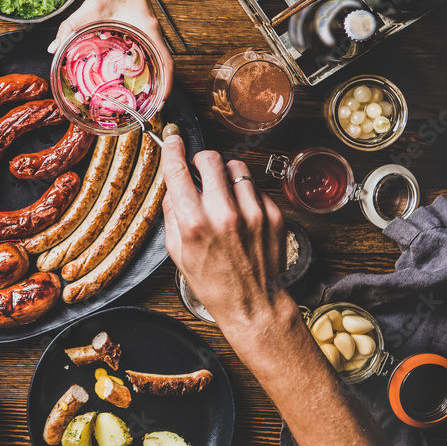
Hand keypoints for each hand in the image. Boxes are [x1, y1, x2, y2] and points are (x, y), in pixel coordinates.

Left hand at [49, 0, 174, 96]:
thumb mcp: (90, 9)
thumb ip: (70, 27)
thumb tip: (53, 48)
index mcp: (148, 30)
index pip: (167, 61)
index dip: (168, 83)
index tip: (162, 101)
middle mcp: (151, 34)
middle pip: (163, 66)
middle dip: (159, 88)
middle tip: (148, 107)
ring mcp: (147, 33)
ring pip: (156, 61)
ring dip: (153, 79)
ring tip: (140, 98)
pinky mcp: (139, 31)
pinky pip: (146, 53)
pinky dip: (142, 67)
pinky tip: (126, 76)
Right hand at [160, 135, 289, 332]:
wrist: (253, 305)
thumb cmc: (214, 283)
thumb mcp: (178, 252)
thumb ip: (172, 214)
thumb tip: (173, 187)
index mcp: (194, 224)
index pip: (178, 171)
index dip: (173, 150)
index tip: (173, 140)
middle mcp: (224, 214)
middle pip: (210, 159)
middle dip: (201, 159)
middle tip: (199, 169)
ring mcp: (253, 213)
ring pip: (236, 168)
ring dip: (225, 175)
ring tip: (223, 194)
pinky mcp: (274, 215)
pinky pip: (255, 188)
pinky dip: (245, 194)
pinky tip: (241, 213)